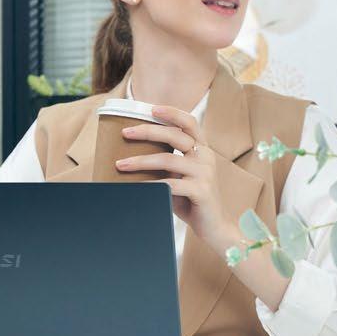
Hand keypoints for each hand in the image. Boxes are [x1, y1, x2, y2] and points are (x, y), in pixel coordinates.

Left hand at [113, 105, 239, 252]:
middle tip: (125, 133)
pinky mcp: (202, 191)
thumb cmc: (192, 200)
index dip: (172, 112)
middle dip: (147, 132)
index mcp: (202, 150)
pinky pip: (170, 184)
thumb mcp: (180, 176)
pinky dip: (150, 184)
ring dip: (140, 161)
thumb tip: (131, 155)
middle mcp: (206, 157)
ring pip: (168, 160)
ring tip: (120, 164)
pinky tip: (135, 187)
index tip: (151, 108)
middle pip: (175, 136)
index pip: (189, 122)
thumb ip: (167, 163)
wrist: (216, 227)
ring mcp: (205, 173)